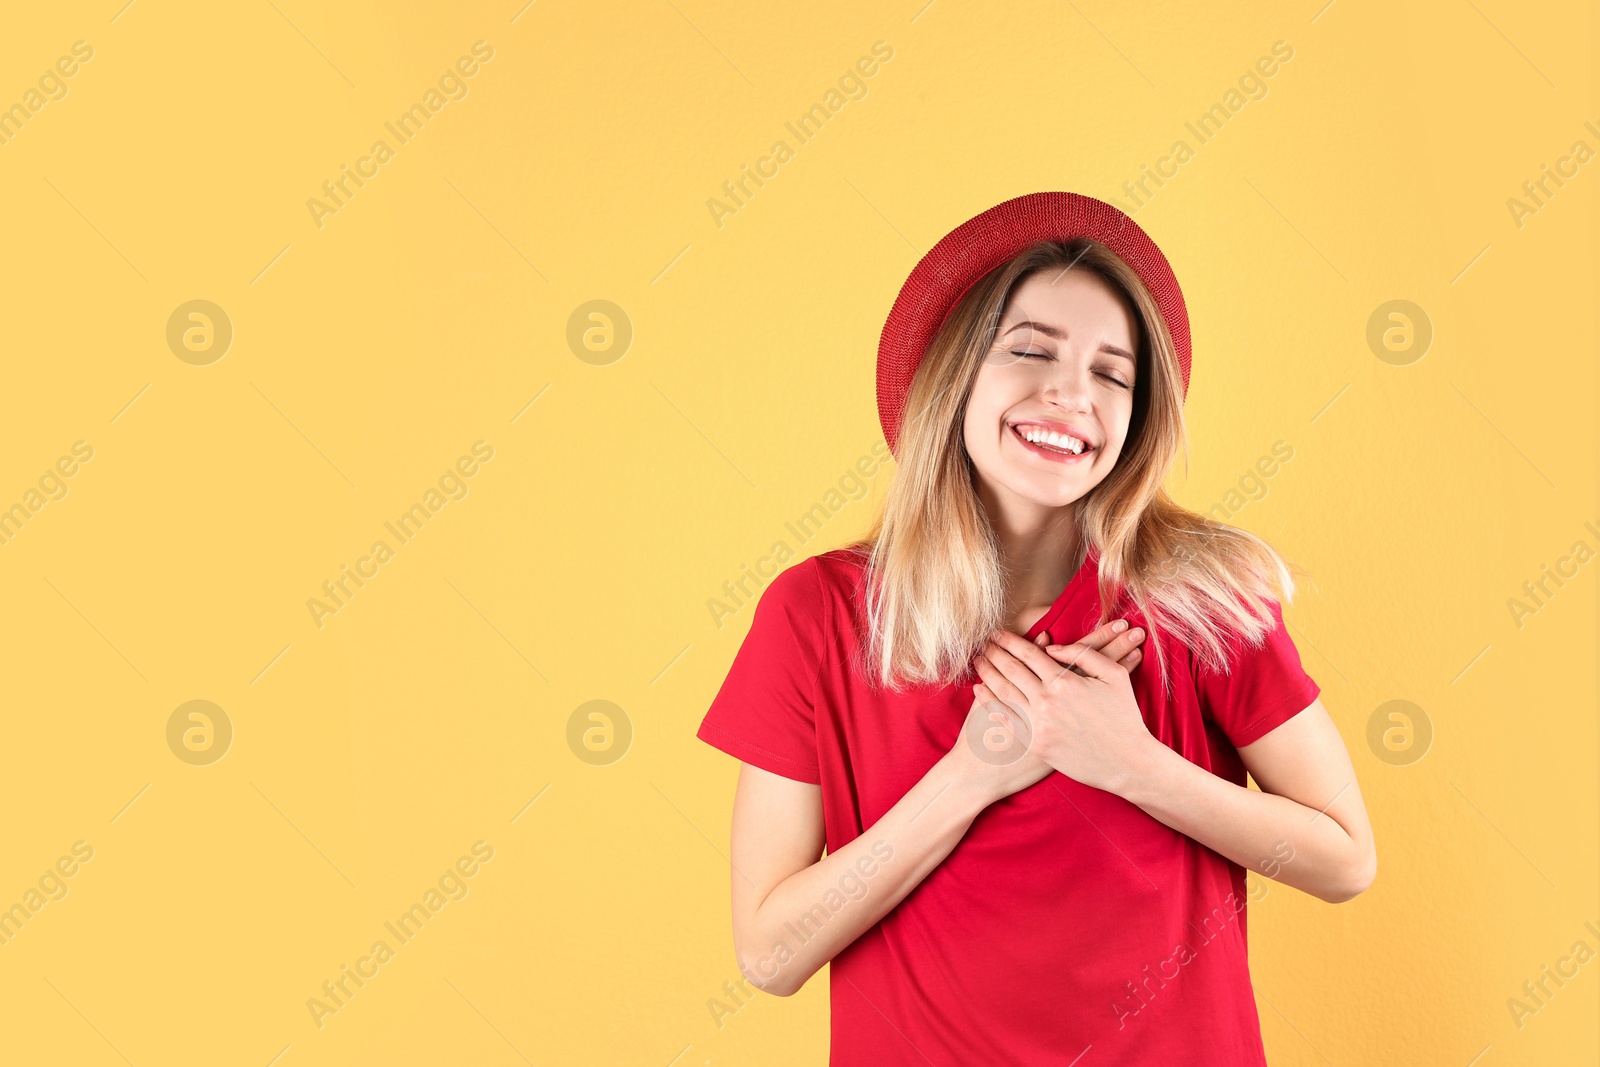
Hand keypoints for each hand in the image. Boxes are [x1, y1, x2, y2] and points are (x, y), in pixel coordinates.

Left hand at [971, 621, 1156, 796]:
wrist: (1127, 763)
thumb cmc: (1124, 717)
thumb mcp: (1114, 676)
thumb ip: (1083, 654)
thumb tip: (1050, 645)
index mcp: (1065, 682)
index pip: (1029, 654)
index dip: (1010, 641)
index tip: (997, 633)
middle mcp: (1048, 702)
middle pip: (1011, 670)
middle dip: (994, 653)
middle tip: (982, 644)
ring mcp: (1039, 725)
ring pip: (1003, 693)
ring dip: (986, 674)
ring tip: (978, 662)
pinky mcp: (1036, 745)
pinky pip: (1006, 720)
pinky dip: (989, 703)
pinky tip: (980, 690)